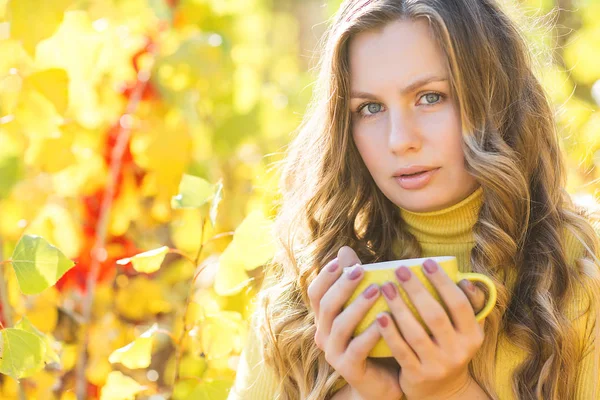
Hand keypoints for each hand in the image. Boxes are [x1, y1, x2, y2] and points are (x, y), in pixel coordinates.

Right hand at [308, 246, 402, 399]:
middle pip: (325, 306)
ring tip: (378, 290)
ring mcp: (334, 354)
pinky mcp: (349, 369)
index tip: (342, 261)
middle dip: (343, 286)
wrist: (386, 379)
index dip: (326, 276)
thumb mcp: (366, 307)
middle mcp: (323, 335)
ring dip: (358, 306)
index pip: (316, 293)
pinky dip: (370, 333)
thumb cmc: (377, 338)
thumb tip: (344, 249)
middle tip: (361, 270)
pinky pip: (357, 349)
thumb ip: (357, 282)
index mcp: (325, 319)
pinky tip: (385, 320)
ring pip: (340, 326)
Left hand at [375, 259, 486, 399]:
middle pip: (436, 316)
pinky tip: (379, 316)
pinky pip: (402, 352)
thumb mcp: (464, 330)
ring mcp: (438, 365)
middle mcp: (458, 351)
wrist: (443, 391)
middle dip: (417, 290)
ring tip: (386, 287)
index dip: (443, 282)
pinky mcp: (418, 376)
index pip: (460, 304)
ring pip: (416, 333)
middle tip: (399, 269)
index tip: (425, 262)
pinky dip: (390, 334)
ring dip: (399, 307)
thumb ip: (466, 305)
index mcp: (472, 334)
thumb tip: (464, 278)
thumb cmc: (449, 347)